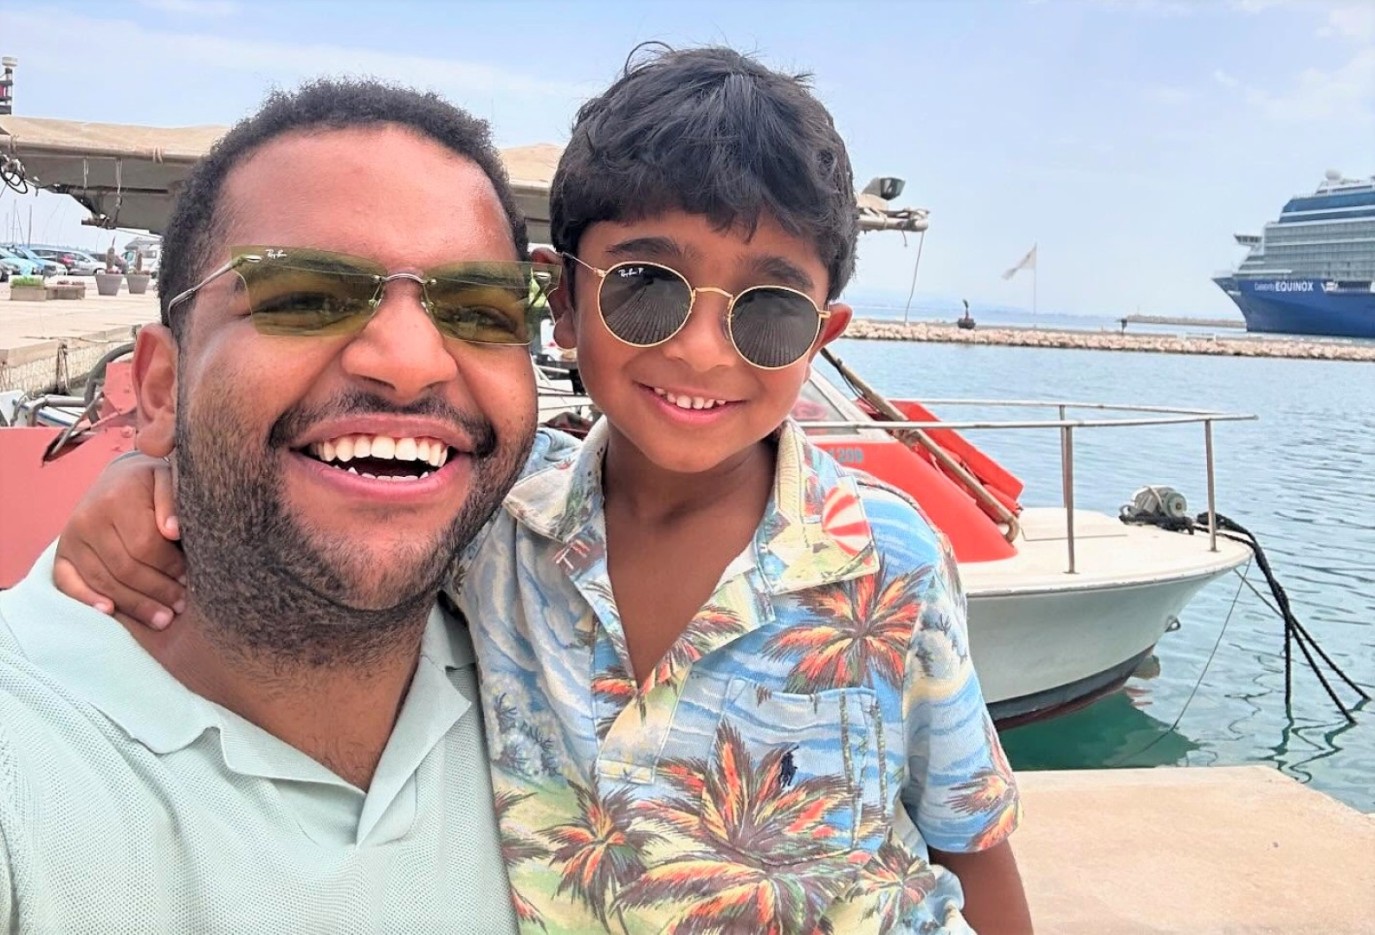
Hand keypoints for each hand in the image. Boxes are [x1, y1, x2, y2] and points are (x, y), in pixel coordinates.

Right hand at [53, 454, 186, 629]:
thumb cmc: (151, 486)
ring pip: (103, 581)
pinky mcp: (61, 554)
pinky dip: (87, 599)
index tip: (190, 578)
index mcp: (117, 498)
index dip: (170, 567)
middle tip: (180, 606)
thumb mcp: (168, 480)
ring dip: (134, 604)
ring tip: (163, 618)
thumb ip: (172, 501)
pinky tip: (110, 612)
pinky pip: (68, 583)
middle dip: (157, 591)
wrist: (118, 479)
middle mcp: (88, 518)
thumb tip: (173, 530)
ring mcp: (71, 538)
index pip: (146, 545)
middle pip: (125, 568)